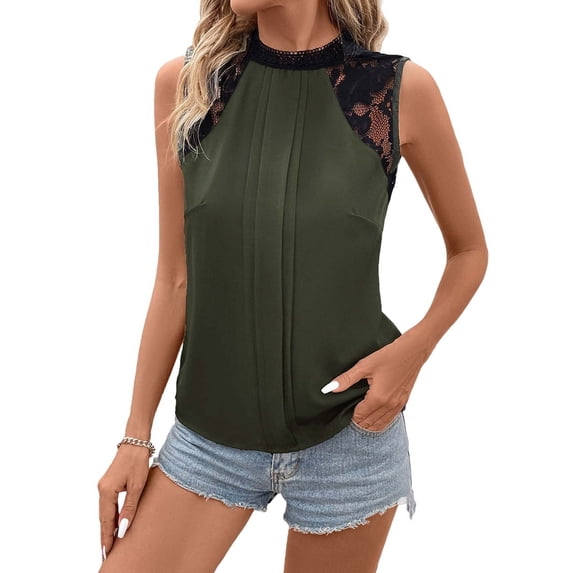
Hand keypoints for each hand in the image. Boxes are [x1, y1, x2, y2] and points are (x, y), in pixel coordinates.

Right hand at [97, 444, 150, 561]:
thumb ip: (130, 508)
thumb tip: (122, 529)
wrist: (136, 442)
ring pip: (105, 511)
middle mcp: (102, 489)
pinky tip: (115, 523)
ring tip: (111, 542)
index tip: (107, 552)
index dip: (106, 537)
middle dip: (105, 535)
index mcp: (106, 491)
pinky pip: (108, 504)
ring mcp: (104, 486)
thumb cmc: (137, 460)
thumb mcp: (137, 486)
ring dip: (108, 526)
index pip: (106, 520)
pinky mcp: (109, 483)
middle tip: (107, 553)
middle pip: (103, 518)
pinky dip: (111, 515)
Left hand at [321, 327, 433, 430]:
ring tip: (359, 419)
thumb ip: (346, 379)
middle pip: (370, 423)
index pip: (360, 417)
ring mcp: (398, 405)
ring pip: (381, 424)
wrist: (413, 351)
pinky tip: (374, 417)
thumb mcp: (364, 366)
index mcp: (378, 398)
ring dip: (369, 424)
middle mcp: (389, 405)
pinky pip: (390, 419)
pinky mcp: (403, 402)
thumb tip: (329, 389)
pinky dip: (381, 421)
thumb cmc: (389, 356)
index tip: (343, 414)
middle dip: (358, 422)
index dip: (350, 417)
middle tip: (348, 417)